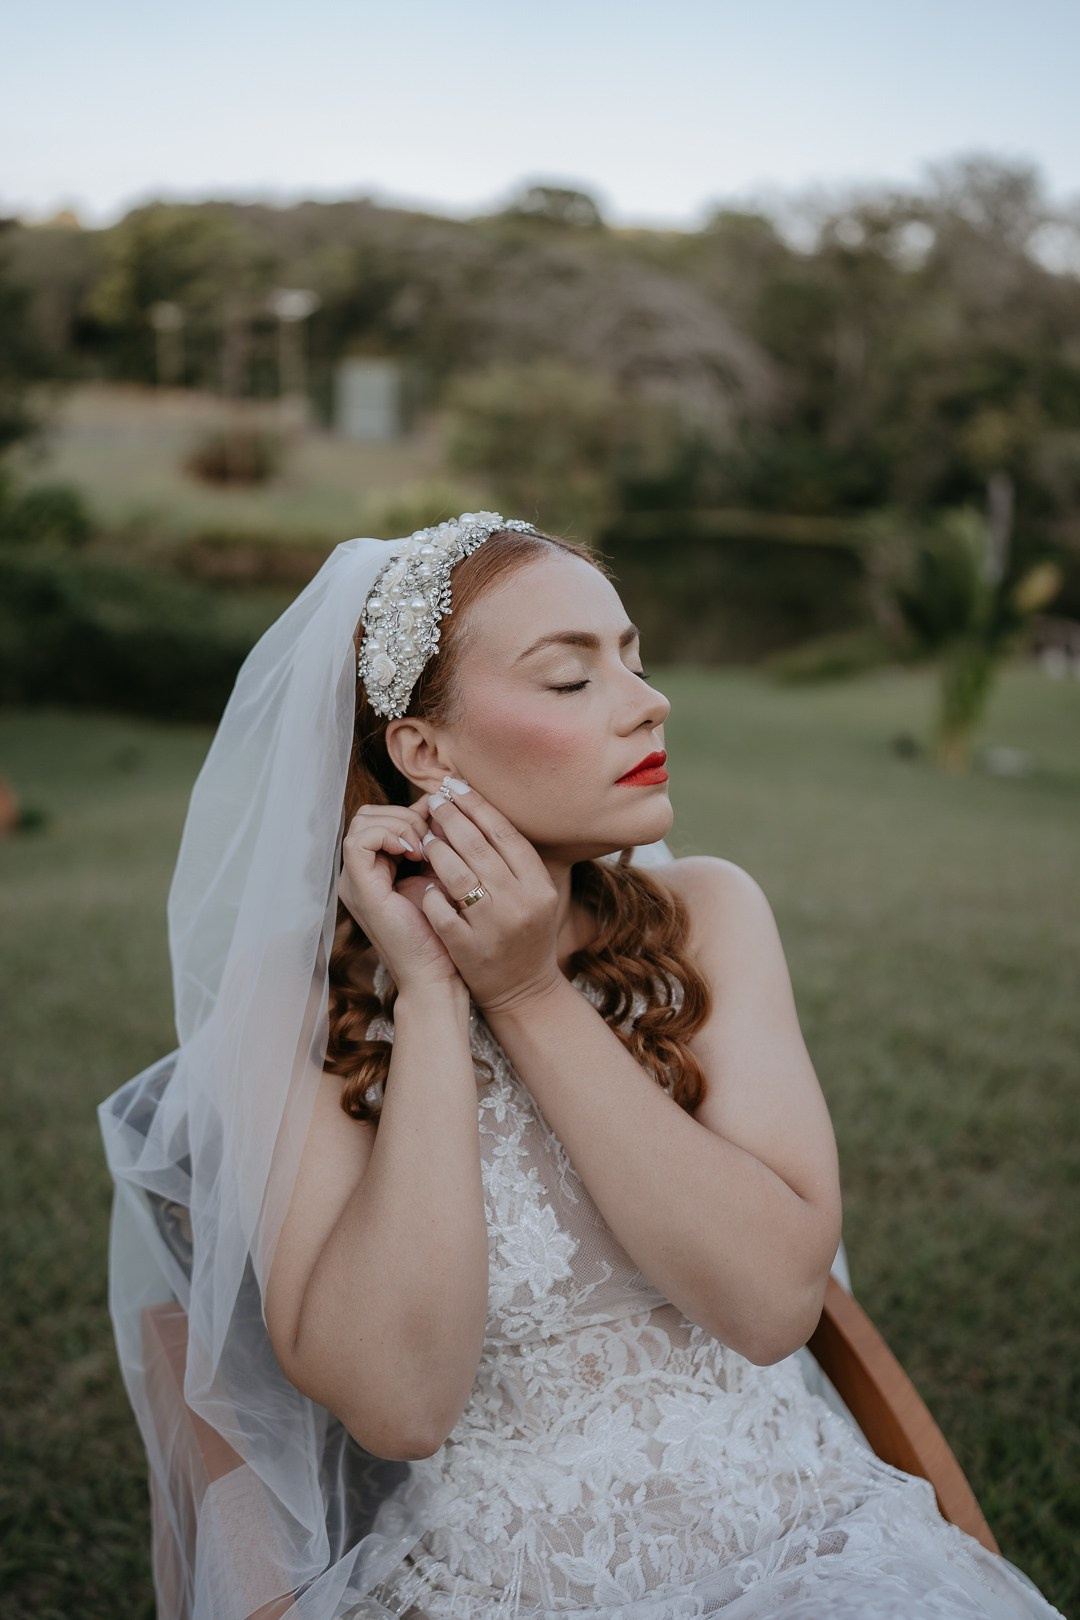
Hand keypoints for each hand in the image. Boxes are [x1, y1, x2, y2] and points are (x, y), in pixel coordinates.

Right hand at [339, 792, 462, 997]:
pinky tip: (416, 852)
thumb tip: (439, 805)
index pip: (381, 818)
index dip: (411, 811)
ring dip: (400, 823)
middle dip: (405, 814)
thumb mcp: (439, 876)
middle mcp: (361, 874)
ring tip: (425, 846)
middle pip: (369, 814)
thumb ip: (433, 845)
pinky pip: (360, 840)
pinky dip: (390, 835)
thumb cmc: (445, 933)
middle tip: (433, 836)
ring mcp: (356, 882)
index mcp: (377, 871)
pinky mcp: (359, 888)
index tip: (441, 827)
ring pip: (363, 821)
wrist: (437, 975)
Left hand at [420, 784, 561, 1014]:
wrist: (524, 991)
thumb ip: (512, 858)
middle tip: (432, 801)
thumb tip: (475, 809)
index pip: (504, 833)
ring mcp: (494, 927)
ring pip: (457, 876)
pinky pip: (441, 911)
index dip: (476, 805)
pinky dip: (429, 893)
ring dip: (436, 850)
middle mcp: (521, 903)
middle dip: (450, 818)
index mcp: (539, 885)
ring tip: (424, 837)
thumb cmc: (525, 934)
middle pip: (478, 847)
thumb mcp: (534, 894)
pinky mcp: (469, 948)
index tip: (454, 786)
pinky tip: (422, 881)